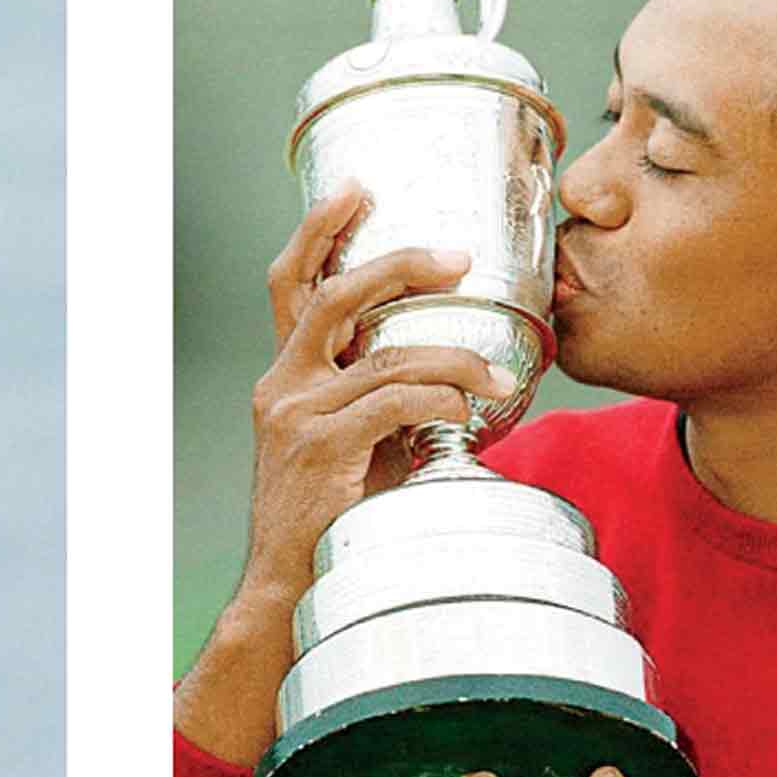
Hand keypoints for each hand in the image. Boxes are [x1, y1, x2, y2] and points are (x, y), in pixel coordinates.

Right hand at [246, 181, 514, 597]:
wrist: (291, 587)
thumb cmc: (334, 519)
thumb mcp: (353, 444)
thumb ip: (383, 401)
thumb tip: (456, 371)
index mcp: (287, 376)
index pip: (291, 284)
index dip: (320, 230)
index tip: (357, 188)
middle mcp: (282, 384)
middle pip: (331, 296)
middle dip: (397, 265)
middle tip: (457, 257)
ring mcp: (296, 414)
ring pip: (383, 355)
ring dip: (450, 357)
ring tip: (494, 371)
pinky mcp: (320, 447)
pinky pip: (393, 402)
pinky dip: (439, 398)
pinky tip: (467, 411)